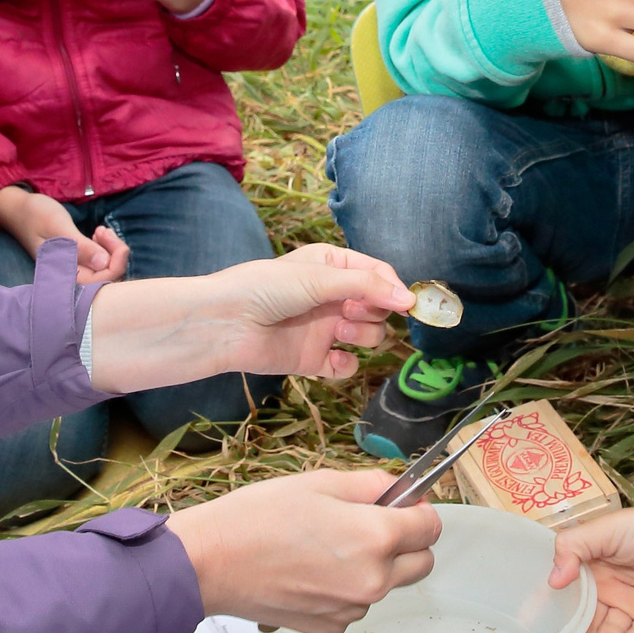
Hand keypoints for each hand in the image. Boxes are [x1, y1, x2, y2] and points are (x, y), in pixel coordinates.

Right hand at [0, 185, 128, 278]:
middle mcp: (70, 278)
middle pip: (108, 279)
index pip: (102, 283)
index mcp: (63, 274)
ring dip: (110, 250)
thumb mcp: (57, 226)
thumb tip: (104, 263)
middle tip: (103, 230)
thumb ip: (80, 246)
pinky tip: (97, 234)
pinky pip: (99, 264)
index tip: (106, 235)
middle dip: (115, 254)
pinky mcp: (77, 262)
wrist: (19, 209)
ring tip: (99, 230)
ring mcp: (74, 271)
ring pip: (106, 270)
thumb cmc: (35, 215)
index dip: (115, 262)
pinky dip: (105, 249)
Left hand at [83, 244, 413, 392]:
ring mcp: (324, 329)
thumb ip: (367, 286)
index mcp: (332, 266)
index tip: (407, 303)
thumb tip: (409, 298)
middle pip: (378, 307)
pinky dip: (346, 365)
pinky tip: (332, 359)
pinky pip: (346, 366)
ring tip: (339, 329)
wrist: (225, 324)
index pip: (378, 274)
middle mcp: (331, 297)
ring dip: (363, 335)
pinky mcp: (314, 359)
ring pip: (368, 336)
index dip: (394, 288)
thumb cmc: (266, 288)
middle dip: (374, 311)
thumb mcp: (320, 276)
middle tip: (353, 311)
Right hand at [168, 470, 442, 632]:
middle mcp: (372, 580)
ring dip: (374, 568)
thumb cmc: (256, 518)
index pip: (431, 527)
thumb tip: (400, 490)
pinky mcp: (330, 627)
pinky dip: (345, 591)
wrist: (209, 564)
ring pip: (387, 586)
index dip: (419, 511)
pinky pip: (356, 606)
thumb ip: (370, 485)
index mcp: (375, 537)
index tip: (402, 505)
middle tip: (371, 525)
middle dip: (407, 543)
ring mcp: (351, 609)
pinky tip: (311, 572)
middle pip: (422, 563)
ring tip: (326, 548)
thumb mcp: (318, 483)